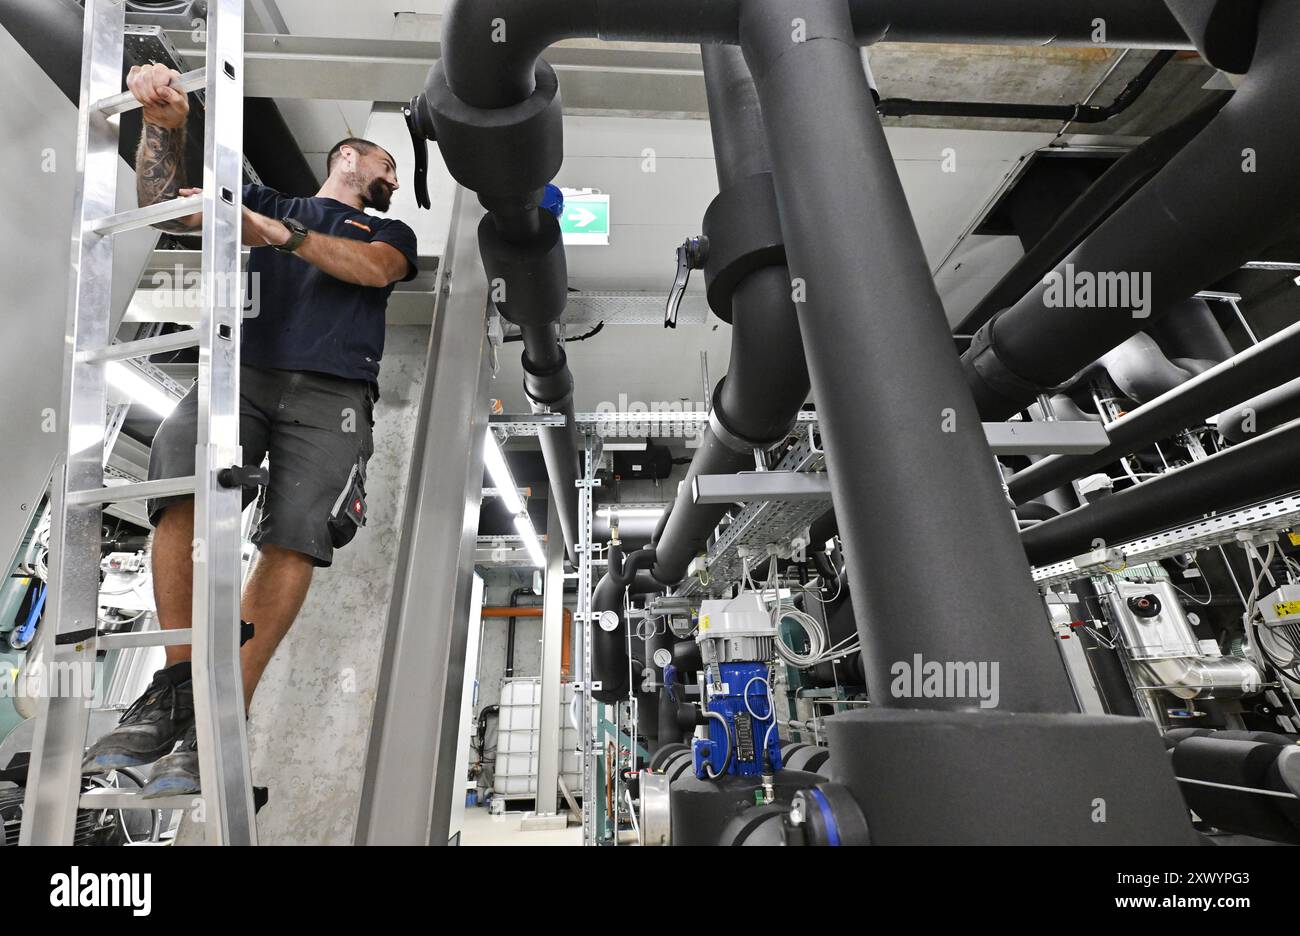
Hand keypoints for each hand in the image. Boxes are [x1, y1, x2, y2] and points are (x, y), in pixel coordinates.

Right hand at [127, 64, 189, 129]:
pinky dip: (136, 94)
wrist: (166, 117)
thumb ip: (175, 98)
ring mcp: (147, 73)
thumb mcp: (181, 108)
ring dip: (143, 96)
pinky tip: (143, 99)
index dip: (158, 86)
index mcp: (172, 75)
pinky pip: (130, 81)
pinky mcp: (137, 78)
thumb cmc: (175, 110)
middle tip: (157, 102)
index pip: (159, 71)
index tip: (162, 97)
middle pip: (146, 75)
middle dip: (150, 94)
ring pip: (137, 80)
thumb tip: (162, 89)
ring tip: (152, 102)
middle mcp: (159, 71)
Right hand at [175, 189, 290, 246]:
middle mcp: (237, 213)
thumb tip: (243, 212)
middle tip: (183, 195)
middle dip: (199, 198)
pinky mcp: (236, 230)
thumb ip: (254, 220)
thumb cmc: (276, 232)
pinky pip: (219, 223)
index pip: (221, 199)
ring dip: (201, 208)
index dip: (207, 195)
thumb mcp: (264, 226)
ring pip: (215, 211)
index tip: (193, 193)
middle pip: (215, 203)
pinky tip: (200, 221)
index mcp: (242, 211)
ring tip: (187, 204)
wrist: (281, 239)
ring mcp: (235, 221)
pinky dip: (208, 220)